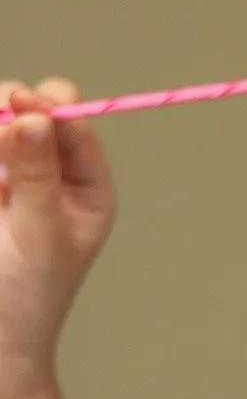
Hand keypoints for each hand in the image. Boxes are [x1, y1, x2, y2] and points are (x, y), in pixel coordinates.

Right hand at [0, 78, 116, 398]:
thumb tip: (33, 118)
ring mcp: (9, 171)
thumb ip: (34, 176)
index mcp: (87, 185)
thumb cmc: (25, 296)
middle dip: (7, 107)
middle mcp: (50, 170)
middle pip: (28, 105)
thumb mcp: (37, 235)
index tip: (20, 102)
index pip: (71, 121)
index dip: (46, 104)